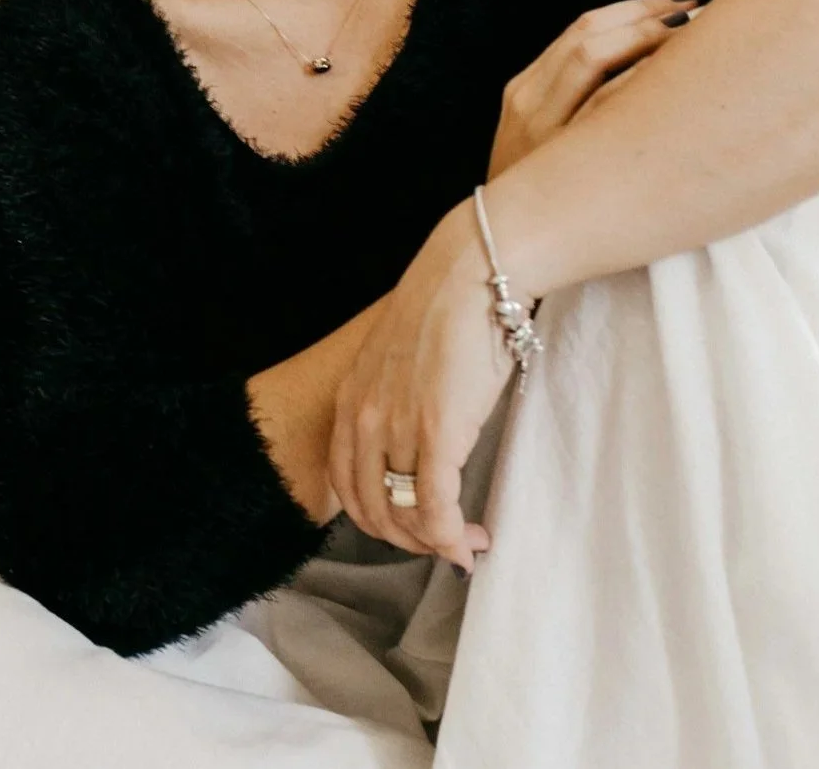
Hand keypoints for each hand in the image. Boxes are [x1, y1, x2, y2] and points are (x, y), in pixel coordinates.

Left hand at [327, 203, 511, 573]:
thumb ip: (402, 398)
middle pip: (372, 509)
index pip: (346, 484)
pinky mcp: (436, 433)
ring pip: (405, 514)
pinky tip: (471, 541)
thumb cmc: (449, 307)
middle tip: (444, 545)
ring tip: (466, 544)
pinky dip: (452, 536)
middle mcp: (364, 418)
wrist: (472, 273)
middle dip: (409, 539)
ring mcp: (397, 428)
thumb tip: (426, 435)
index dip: (378, 518)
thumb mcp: (403, 357)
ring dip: (436, 543)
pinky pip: (435, 507)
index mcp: (351, 399)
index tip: (411, 526)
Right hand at [488, 0, 700, 178]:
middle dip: (648, 15)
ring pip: (593, 57)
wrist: (498, 251)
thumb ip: (573, 105)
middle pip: (591, 33)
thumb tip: (644, 72)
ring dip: (648, 39)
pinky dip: (638, 80)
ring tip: (698, 36)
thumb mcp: (541, 140)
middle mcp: (529, 99)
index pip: (583, 27)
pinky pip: (601, 104)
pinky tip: (677, 79)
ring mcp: (540, 127)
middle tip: (701, 10)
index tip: (680, 3)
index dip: (635, 8)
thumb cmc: (538, 197)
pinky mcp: (555, 156)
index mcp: (525, 88)